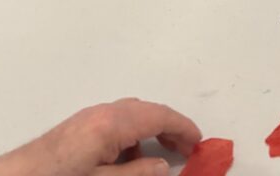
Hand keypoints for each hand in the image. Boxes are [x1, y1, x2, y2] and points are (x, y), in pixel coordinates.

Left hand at [0, 98, 201, 175]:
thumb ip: (136, 174)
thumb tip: (164, 166)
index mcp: (112, 123)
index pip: (157, 115)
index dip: (182, 126)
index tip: (199, 141)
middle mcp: (102, 112)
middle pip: (146, 110)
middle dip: (170, 126)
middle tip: (189, 148)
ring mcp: (89, 117)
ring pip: (131, 114)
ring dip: (151, 129)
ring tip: (165, 154)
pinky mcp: (80, 126)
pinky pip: (115, 122)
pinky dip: (132, 134)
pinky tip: (132, 158)